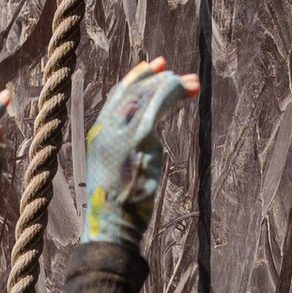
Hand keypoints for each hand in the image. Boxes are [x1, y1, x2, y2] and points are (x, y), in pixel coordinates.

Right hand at [83, 60, 195, 254]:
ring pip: (148, 95)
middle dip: (154, 77)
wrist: (111, 225)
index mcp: (99, 136)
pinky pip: (159, 104)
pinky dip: (173, 93)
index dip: (133, 80)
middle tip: (172, 68)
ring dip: (170, 85)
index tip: (149, 66)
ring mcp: (124, 132)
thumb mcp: (118, 171)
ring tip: (192, 84)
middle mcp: (108, 129)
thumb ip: (127, 149)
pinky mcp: (141, 137)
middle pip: (132, 92)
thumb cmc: (117, 207)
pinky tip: (187, 91)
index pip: (115, 99)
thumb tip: (147, 135)